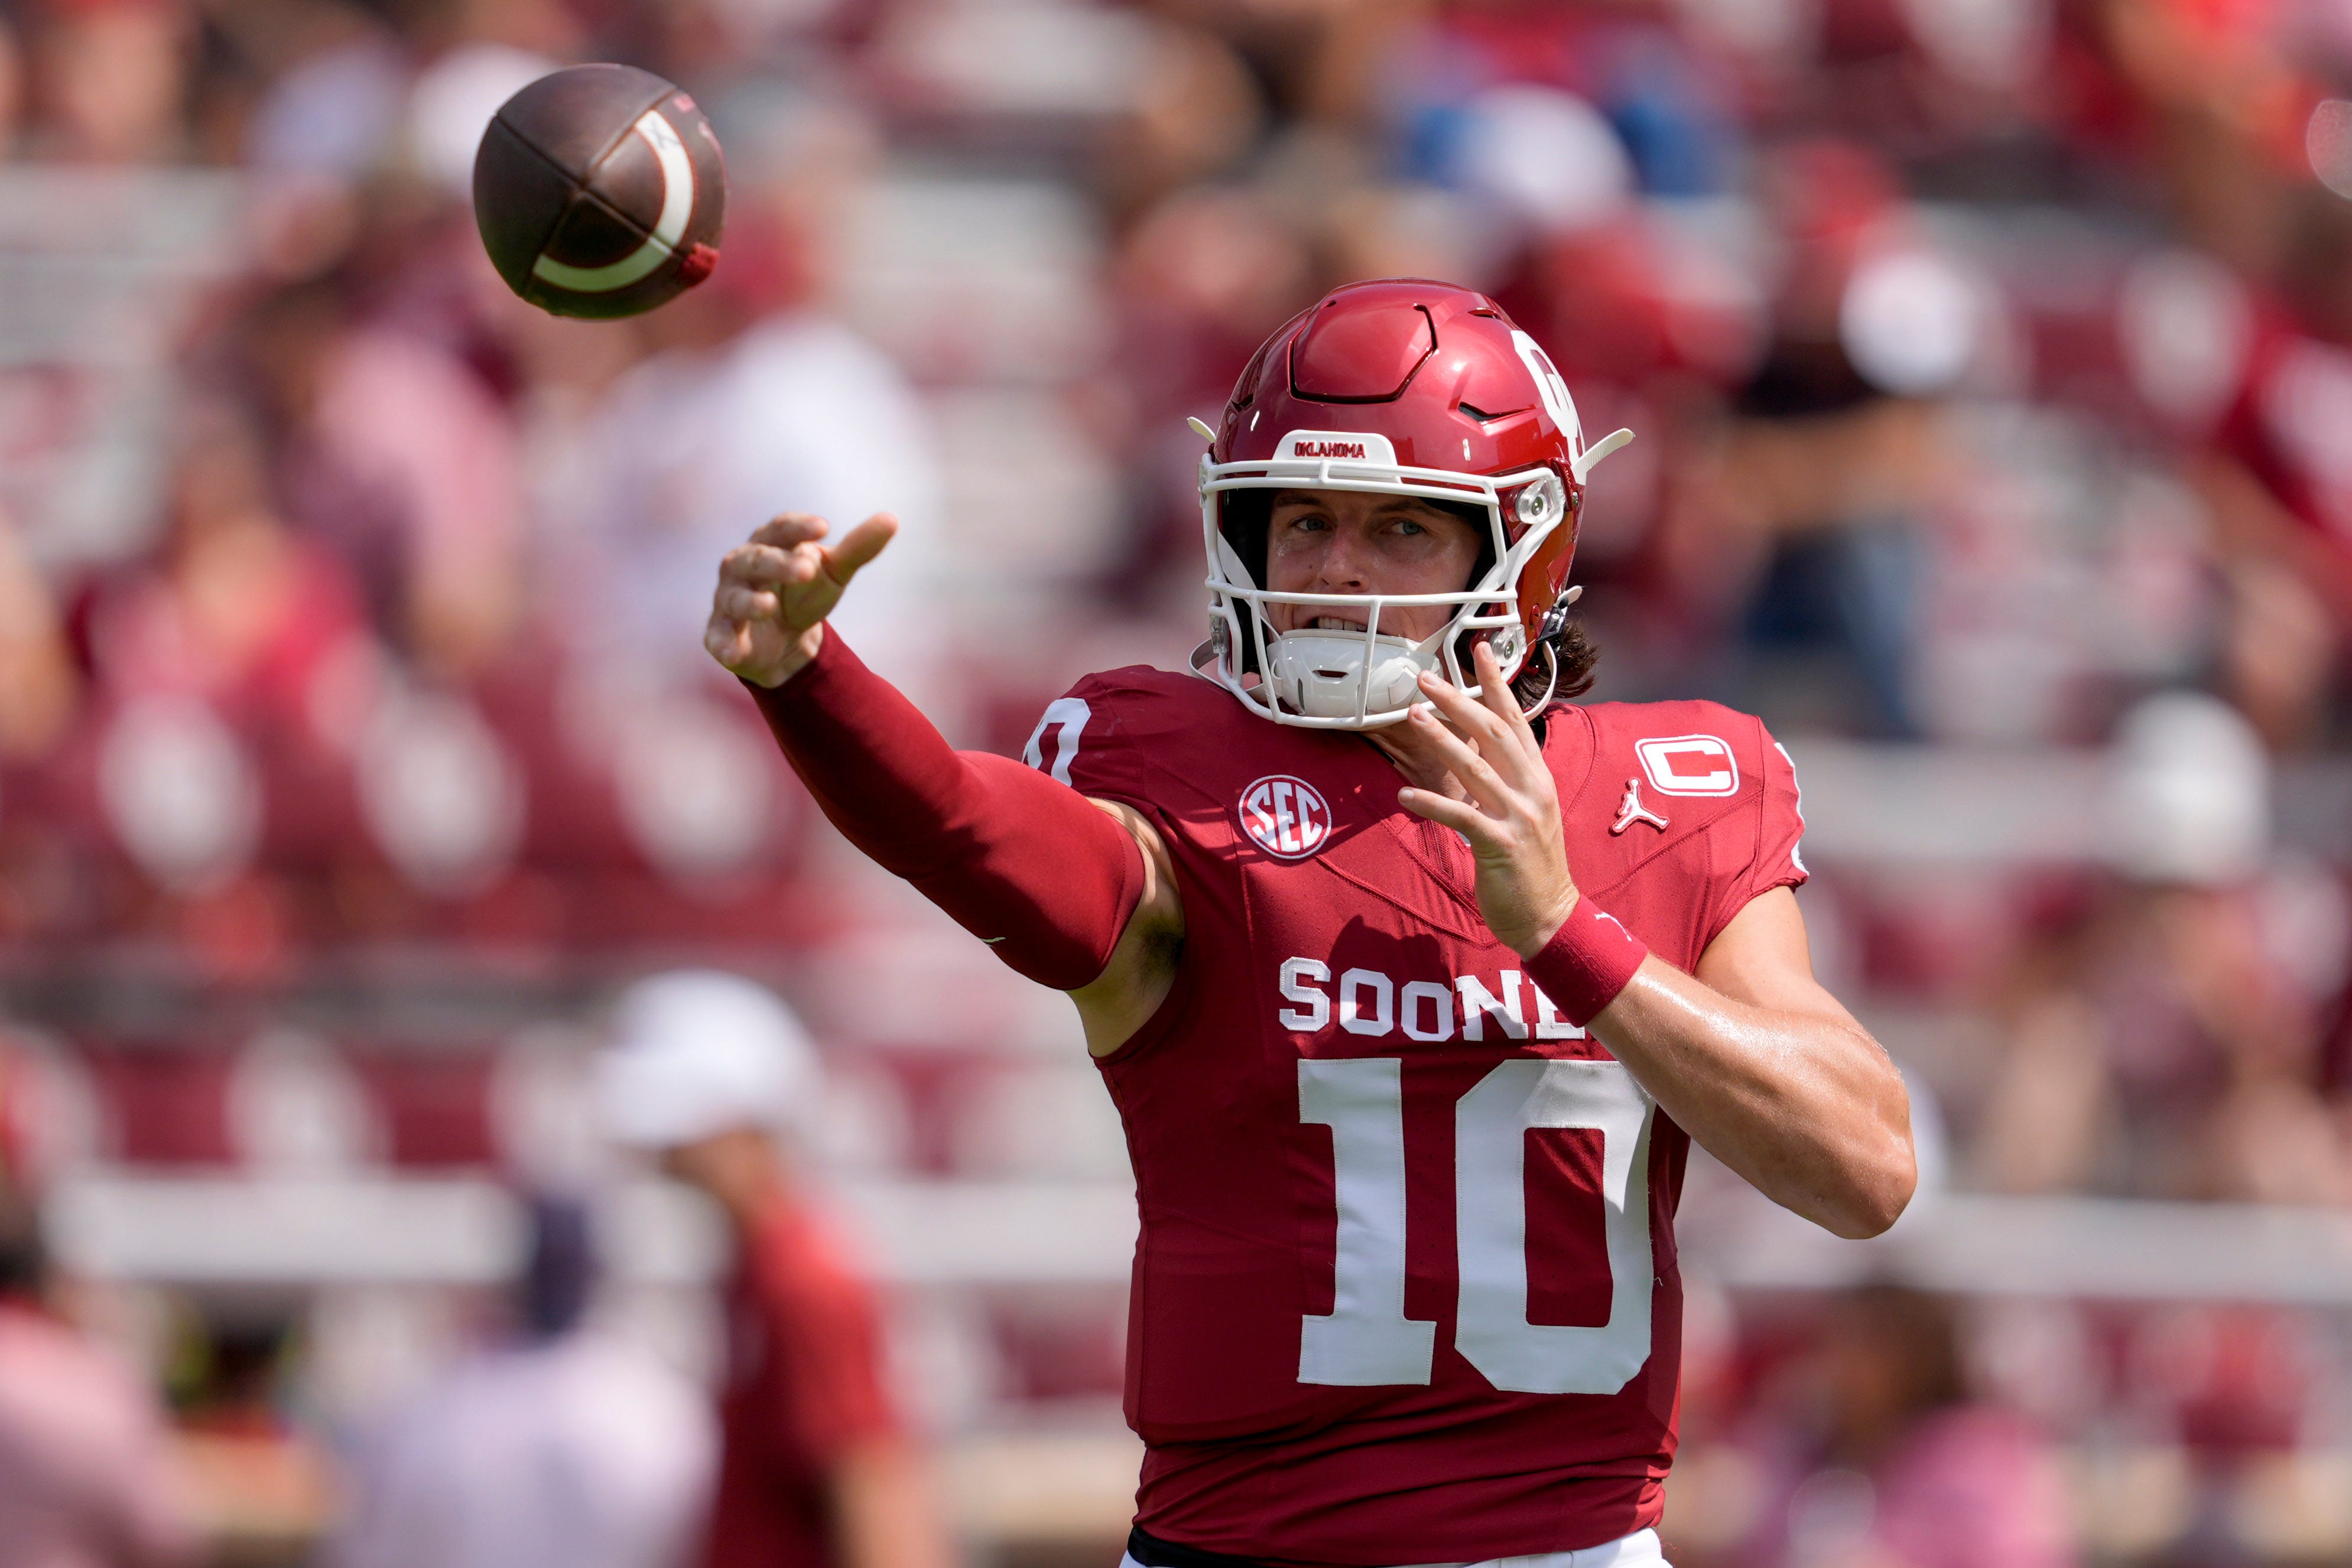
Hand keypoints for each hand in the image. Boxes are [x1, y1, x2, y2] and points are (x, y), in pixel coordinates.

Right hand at [704, 511, 897, 686]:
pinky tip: (733, 652)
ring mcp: (729, 601)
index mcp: (769, 544)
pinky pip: (718, 638)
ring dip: (749, 601)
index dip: (797, 527)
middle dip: (778, 564)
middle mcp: (741, 568)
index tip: (824, 527)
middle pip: (755, 560)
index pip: (779, 528)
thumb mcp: (834, 572)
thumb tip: (891, 519)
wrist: (787, 642)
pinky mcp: (721, 635)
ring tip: (769, 605)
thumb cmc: (805, 594)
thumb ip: (858, 547)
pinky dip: (723, 644)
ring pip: (733, 598)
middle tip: (808, 569)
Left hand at [1383, 641, 1577, 956]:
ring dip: (1440, 740)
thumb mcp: (1525, 812)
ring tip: (1412, 716)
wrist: (1550, 915)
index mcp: (1538, 776)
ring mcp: (1520, 816)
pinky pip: (1462, 816)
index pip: (1515, 719)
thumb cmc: (1531, 865)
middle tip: (1425, 679)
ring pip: (1475, 767)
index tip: (1478, 650)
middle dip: (1458, 701)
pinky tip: (1404, 794)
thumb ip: (1505, 779)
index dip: (1495, 684)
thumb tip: (1474, 749)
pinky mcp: (1502, 845)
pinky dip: (1431, 802)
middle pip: (1492, 733)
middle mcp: (1533, 789)